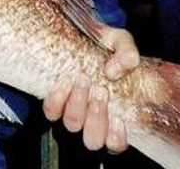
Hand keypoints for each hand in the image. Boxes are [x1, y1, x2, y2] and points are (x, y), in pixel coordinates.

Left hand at [42, 25, 139, 153]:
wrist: (79, 34)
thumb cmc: (105, 45)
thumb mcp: (120, 41)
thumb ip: (127, 53)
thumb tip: (115, 71)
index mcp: (114, 114)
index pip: (116, 144)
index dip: (116, 138)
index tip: (119, 118)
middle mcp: (91, 118)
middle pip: (93, 139)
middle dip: (97, 117)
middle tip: (101, 91)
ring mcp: (71, 111)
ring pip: (73, 124)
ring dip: (78, 104)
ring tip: (83, 79)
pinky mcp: (54, 102)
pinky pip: (51, 112)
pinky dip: (57, 99)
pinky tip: (65, 81)